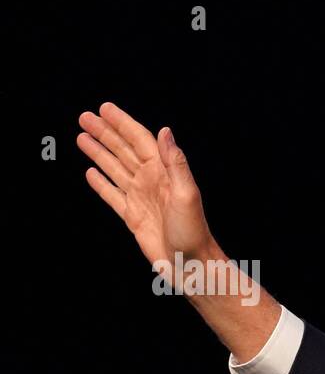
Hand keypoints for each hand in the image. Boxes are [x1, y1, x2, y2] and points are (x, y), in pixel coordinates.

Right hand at [77, 102, 217, 277]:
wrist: (191, 264)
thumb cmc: (193, 232)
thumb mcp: (187, 194)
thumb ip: (175, 162)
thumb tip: (165, 131)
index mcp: (164, 173)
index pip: (139, 140)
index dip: (122, 123)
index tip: (104, 108)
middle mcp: (151, 182)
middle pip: (123, 150)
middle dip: (104, 133)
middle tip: (84, 117)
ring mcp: (141, 198)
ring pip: (115, 169)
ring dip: (99, 152)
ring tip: (81, 137)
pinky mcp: (133, 217)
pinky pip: (112, 195)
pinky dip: (101, 183)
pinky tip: (90, 172)